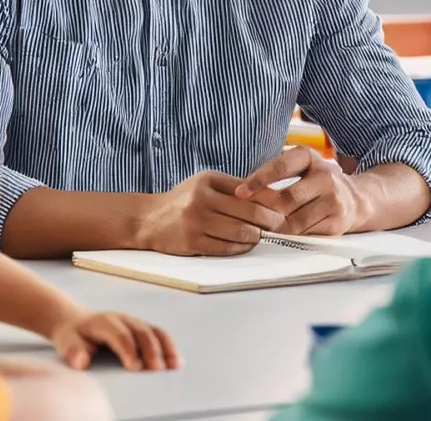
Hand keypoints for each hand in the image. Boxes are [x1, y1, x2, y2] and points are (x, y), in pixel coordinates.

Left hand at [51, 311, 179, 371]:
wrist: (75, 321)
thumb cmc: (73, 336)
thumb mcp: (66, 342)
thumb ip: (73, 352)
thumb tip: (82, 362)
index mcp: (103, 321)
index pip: (119, 334)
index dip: (128, 350)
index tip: (135, 367)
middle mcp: (122, 319)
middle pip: (141, 332)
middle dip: (151, 350)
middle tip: (157, 370)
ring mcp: (133, 322)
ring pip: (154, 331)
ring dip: (165, 347)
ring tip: (174, 365)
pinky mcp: (141, 328)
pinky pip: (158, 334)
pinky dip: (168, 346)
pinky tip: (175, 361)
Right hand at [136, 171, 285, 255]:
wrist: (148, 220)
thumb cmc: (184, 201)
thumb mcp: (205, 184)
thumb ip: (233, 189)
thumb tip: (271, 197)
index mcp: (208, 181)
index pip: (248, 191)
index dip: (269, 202)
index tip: (282, 209)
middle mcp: (202, 199)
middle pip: (248, 212)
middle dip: (269, 221)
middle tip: (279, 226)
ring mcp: (196, 222)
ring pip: (240, 232)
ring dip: (256, 237)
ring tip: (261, 236)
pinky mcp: (193, 242)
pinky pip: (226, 248)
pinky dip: (241, 248)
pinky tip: (245, 245)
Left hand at [236, 146, 370, 235]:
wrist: (356, 198)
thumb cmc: (317, 182)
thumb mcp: (301, 167)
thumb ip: (276, 174)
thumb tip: (241, 192)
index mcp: (310, 157)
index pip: (280, 167)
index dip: (257, 180)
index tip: (239, 193)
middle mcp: (325, 176)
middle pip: (286, 198)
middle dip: (263, 211)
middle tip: (244, 219)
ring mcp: (334, 200)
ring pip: (295, 220)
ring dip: (274, 228)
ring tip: (257, 231)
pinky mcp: (337, 221)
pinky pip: (306, 233)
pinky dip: (290, 237)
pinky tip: (278, 238)